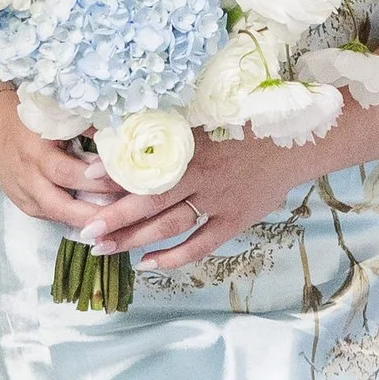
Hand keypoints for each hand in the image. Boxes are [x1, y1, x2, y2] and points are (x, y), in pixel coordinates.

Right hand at [0, 87, 121, 233]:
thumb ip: (87, 126)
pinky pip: (57, 218)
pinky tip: (105, 222)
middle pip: (64, 204)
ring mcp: (26, 196)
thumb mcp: (55, 115)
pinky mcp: (28, 207)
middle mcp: (28, 178)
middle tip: (131, 208)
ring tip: (122, 221)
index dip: (96, 178)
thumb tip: (124, 134)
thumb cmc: (30, 120)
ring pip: (61, 217)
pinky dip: (80, 221)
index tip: (126, 179)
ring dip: (92, 221)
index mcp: (35, 151)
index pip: (67, 171)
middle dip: (99, 209)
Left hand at [89, 125, 304, 270]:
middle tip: (86, 231)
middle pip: (150, 202)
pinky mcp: (235, 219)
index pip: (145, 164)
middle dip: (115, 217)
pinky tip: (147, 265)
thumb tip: (128, 122)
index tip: (85, 179)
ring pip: (169, 225)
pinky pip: (201, 244)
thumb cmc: (246, 122)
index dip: (114, 172)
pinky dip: (174, 257)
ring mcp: (218, 201)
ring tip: (103, 249)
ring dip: (134, 239)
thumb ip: (172, 125)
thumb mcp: (206, 114)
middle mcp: (201, 176)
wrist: (294, 140)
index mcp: (191, 147)